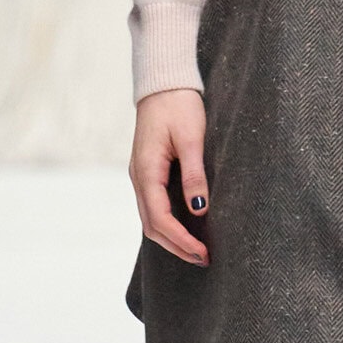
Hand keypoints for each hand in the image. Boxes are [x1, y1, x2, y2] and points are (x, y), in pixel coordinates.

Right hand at [130, 88, 209, 265]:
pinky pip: (153, 206)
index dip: (180, 240)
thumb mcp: (191, 138)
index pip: (160, 218)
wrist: (163, 83)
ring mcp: (141, 175)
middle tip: (204, 259)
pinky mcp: (148, 171)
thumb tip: (199, 209)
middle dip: (176, 246)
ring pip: (150, 218)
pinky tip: (185, 229)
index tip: (202, 253)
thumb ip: (194, 174)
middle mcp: (139, 177)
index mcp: (146, 170)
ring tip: (197, 251)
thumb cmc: (179, 105)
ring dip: (172, 238)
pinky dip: (168, 224)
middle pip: (152, 225)